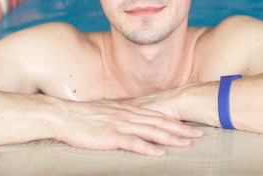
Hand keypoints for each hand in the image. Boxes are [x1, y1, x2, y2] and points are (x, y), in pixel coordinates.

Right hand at [54, 99, 202, 155]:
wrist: (63, 115)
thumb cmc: (83, 116)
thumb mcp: (106, 111)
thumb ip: (121, 115)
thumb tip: (133, 119)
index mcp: (128, 110)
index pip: (158, 116)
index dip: (176, 121)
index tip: (191, 126)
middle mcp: (128, 115)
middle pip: (160, 122)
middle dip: (181, 129)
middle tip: (199, 134)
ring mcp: (120, 124)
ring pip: (151, 131)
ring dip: (171, 138)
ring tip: (187, 143)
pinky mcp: (110, 136)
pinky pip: (133, 142)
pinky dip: (148, 147)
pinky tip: (160, 152)